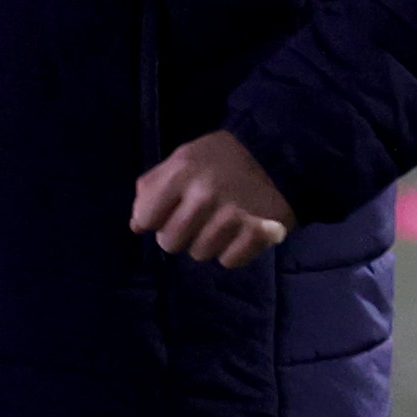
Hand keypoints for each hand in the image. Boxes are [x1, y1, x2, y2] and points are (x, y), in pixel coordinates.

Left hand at [132, 130, 297, 267]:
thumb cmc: (223, 158)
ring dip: (208, 243)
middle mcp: (203, 195)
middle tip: (199, 218)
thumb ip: (153, 186)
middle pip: (170, 243)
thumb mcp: (183, 158)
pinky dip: (234, 251)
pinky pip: (228, 261)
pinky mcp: (256, 234)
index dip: (155, 218)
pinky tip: (240, 232)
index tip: (170, 211)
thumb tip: (136, 225)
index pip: (146, 217)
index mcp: (181, 172)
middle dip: (181, 234)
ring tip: (222, 222)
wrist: (280, 154)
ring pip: (199, 254)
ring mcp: (231, 217)